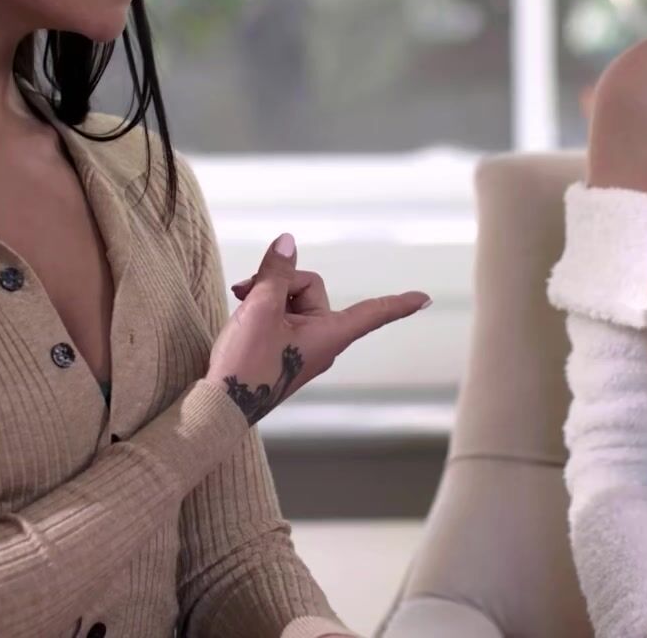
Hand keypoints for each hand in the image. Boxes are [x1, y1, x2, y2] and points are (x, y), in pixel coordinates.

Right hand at [206, 233, 429, 424]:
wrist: (221, 404)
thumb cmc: (246, 364)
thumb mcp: (260, 308)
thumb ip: (276, 271)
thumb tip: (287, 242)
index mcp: (330, 333)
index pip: (373, 312)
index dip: (399, 303)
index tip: (425, 299)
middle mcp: (323, 339)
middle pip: (310, 288)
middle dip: (278, 282)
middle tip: (247, 292)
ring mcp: (304, 345)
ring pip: (292, 298)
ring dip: (266, 293)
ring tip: (240, 300)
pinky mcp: (286, 349)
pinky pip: (282, 314)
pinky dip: (264, 306)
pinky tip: (242, 309)